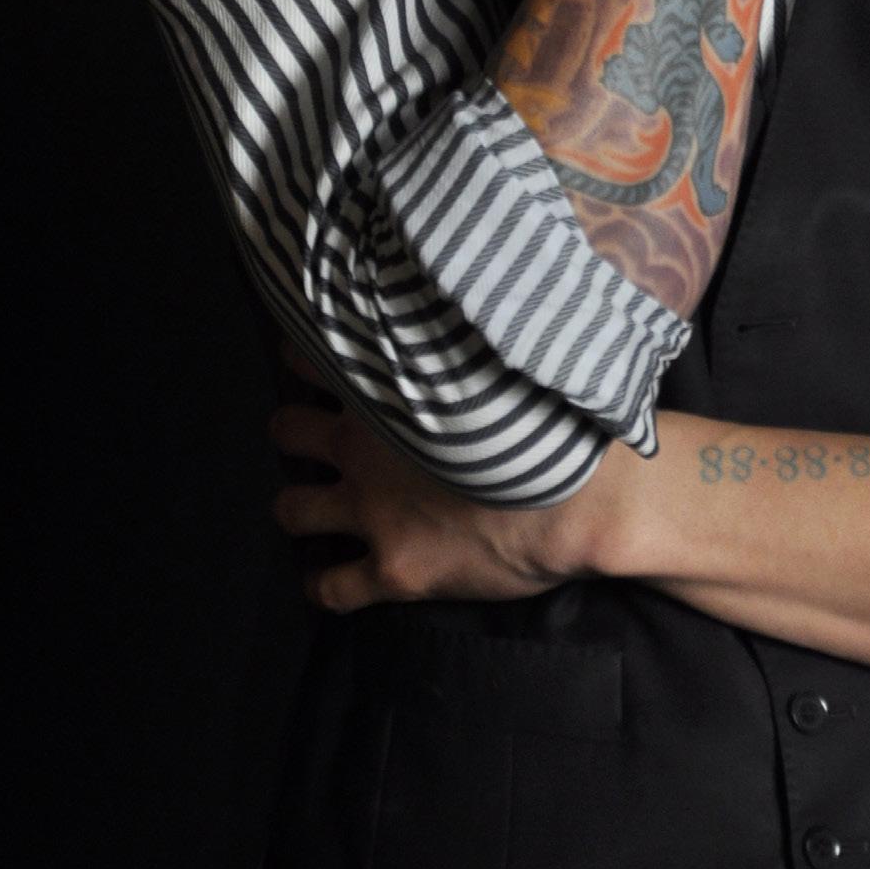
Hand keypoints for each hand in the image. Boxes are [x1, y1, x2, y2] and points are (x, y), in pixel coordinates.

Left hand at [266, 333, 600, 611]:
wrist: (583, 499)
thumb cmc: (557, 420)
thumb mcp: (504, 358)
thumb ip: (467, 338)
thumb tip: (507, 280)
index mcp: (386, 388)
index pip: (310, 357)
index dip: (305, 361)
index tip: (318, 363)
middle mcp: (363, 449)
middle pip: (286, 431)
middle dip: (295, 434)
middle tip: (320, 440)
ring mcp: (371, 512)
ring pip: (292, 510)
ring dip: (300, 509)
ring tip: (318, 510)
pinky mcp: (392, 570)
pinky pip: (329, 588)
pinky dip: (324, 587)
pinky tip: (333, 583)